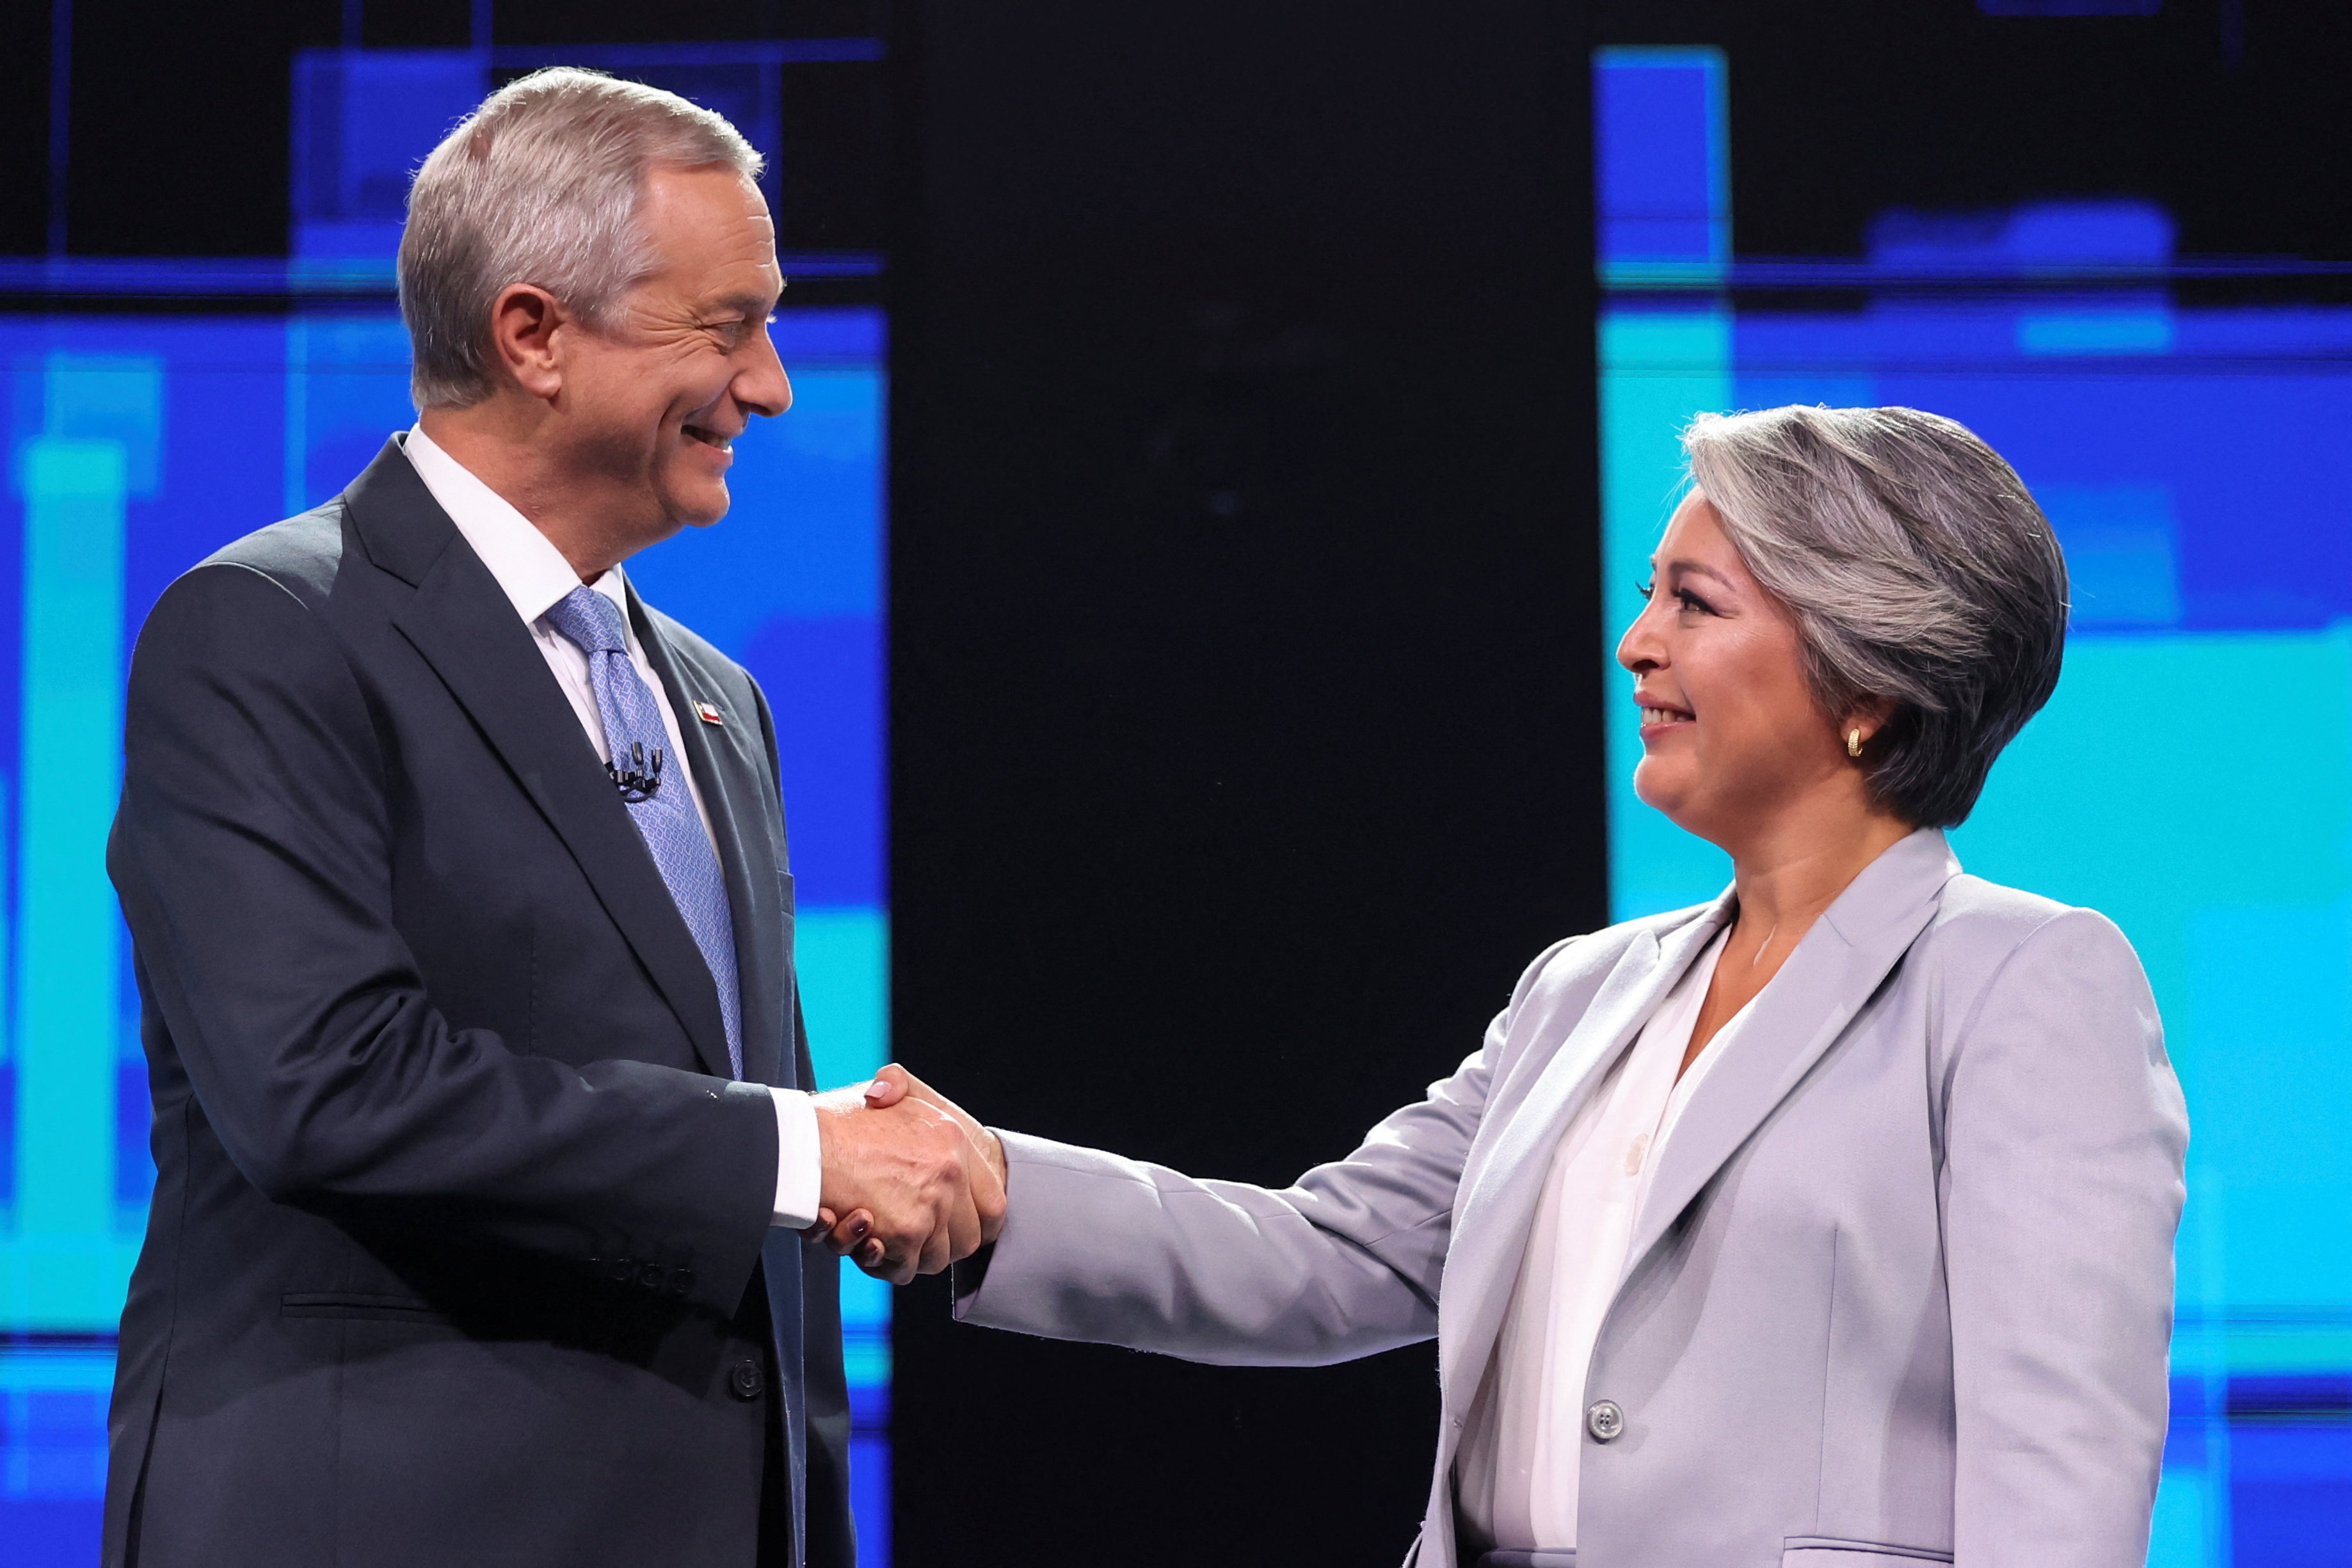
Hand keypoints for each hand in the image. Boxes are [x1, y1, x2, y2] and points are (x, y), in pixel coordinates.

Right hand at [807, 1067, 1005, 1284]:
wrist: (798, 1143)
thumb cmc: (832, 1119)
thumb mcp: (880, 1091)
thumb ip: (897, 1087)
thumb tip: (887, 1093)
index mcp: (952, 1138)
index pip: (993, 1203)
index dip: (976, 1222)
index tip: (957, 1226)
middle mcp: (950, 1172)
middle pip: (967, 1238)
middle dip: (941, 1245)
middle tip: (910, 1237)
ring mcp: (930, 1206)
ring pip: (936, 1259)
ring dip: (909, 1256)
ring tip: (879, 1236)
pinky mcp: (904, 1233)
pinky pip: (904, 1269)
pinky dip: (884, 1265)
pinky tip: (864, 1241)